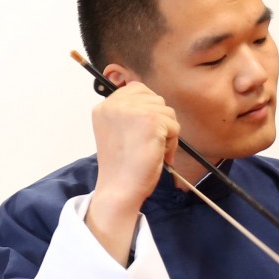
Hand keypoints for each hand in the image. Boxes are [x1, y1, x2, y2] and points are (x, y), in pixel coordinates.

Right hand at [86, 80, 179, 264]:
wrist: (119, 190)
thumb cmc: (122, 168)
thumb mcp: (118, 131)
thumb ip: (130, 113)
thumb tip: (156, 104)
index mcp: (104, 107)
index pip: (137, 89)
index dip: (148, 109)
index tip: (142, 132)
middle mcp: (115, 104)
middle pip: (155, 99)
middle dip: (158, 122)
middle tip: (147, 145)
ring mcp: (132, 110)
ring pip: (167, 112)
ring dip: (166, 133)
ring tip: (151, 151)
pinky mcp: (150, 120)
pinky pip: (174, 126)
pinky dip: (172, 143)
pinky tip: (158, 155)